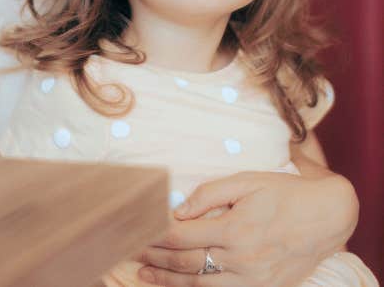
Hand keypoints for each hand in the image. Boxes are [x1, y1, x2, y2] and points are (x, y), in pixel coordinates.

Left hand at [136, 170, 357, 286]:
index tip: (134, 230)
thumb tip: (178, 209)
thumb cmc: (283, 192)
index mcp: (235, 229)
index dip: (154, 235)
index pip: (182, 236)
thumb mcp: (245, 182)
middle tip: (129, 251)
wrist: (327, 216)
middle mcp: (242, 259)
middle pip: (186, 263)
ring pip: (202, 285)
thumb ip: (208, 194)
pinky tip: (179, 286)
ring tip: (145, 275)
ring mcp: (254, 279)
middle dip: (154, 258)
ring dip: (170, 281)